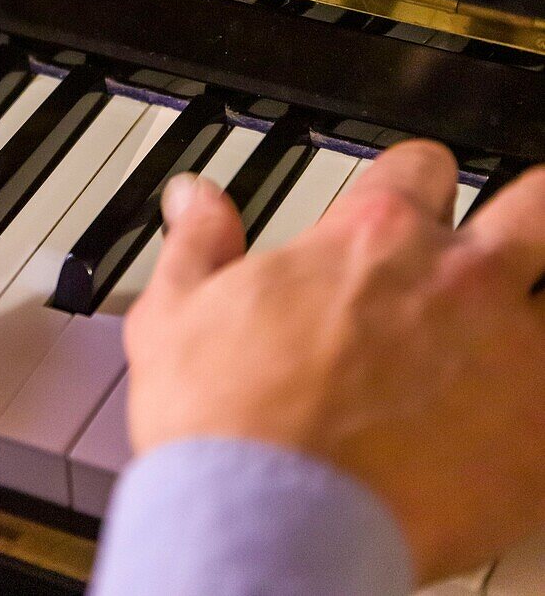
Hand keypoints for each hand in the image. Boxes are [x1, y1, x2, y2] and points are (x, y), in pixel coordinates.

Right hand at [125, 141, 544, 582]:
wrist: (265, 519)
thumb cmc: (224, 418)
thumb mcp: (178, 307)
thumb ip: (201, 240)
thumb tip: (195, 197)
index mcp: (372, 238)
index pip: (420, 166)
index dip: (411, 178)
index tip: (404, 200)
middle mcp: (456, 282)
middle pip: (537, 207)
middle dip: (525, 215)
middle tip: (509, 236)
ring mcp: (512, 358)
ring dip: (527, 316)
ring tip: (493, 348)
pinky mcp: (540, 442)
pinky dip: (530, 405)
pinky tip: (490, 428)